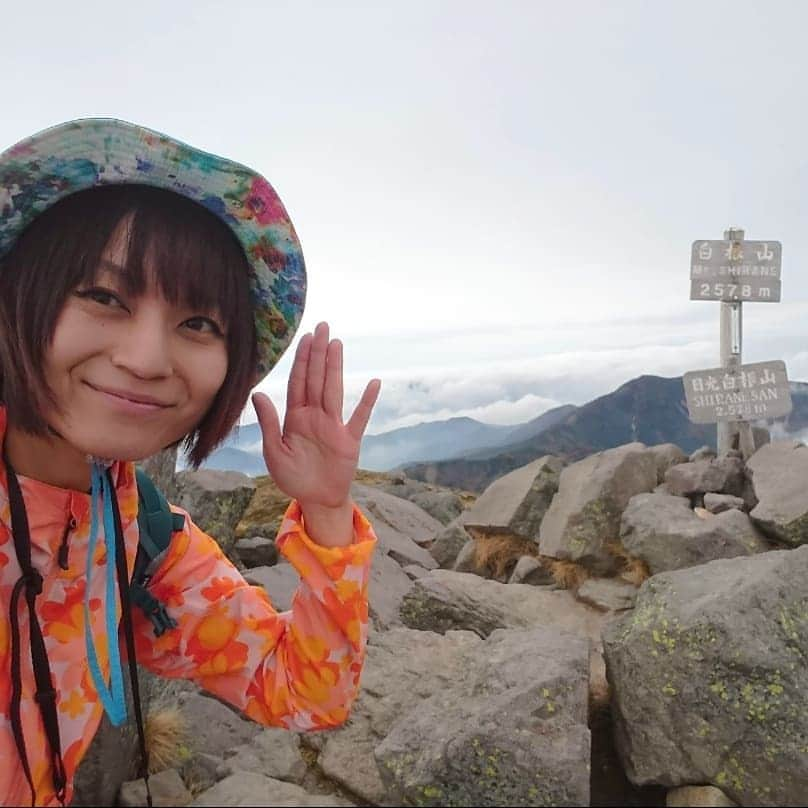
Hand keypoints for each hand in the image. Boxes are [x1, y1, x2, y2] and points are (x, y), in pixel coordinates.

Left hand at [252, 321, 380, 544]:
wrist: (316, 499)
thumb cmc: (293, 477)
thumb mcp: (274, 452)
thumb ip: (269, 422)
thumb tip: (258, 393)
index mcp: (296, 417)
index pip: (298, 382)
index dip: (301, 360)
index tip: (304, 338)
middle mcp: (315, 416)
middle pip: (316, 379)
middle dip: (318, 353)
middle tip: (321, 327)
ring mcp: (333, 426)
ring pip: (334, 390)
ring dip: (335, 367)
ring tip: (337, 344)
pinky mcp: (349, 440)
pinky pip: (359, 418)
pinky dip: (367, 402)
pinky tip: (374, 383)